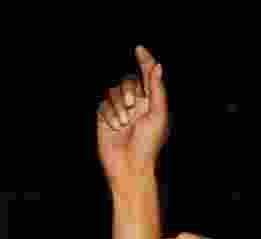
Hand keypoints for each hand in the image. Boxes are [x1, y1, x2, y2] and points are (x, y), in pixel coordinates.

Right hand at [97, 46, 168, 182]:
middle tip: (132, 106)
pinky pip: (102, 105)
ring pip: (113, 92)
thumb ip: (157, 89)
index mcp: (151, 101)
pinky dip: (109, 114)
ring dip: (118, 106)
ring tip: (123, 123)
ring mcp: (119, 110)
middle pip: (127, 81)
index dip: (144, 60)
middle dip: (128, 90)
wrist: (130, 166)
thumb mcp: (158, 114)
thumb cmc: (149, 144)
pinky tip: (115, 127)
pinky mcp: (105, 118)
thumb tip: (157, 66)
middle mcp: (135, 103)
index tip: (139, 49)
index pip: (147, 75)